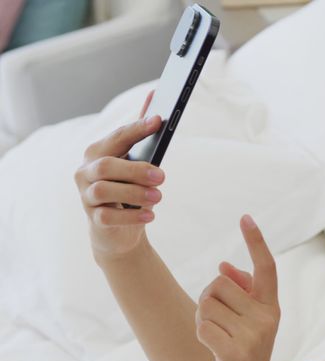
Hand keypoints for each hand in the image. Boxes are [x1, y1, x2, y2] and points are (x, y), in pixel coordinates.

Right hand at [74, 89, 164, 260]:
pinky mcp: (93, 218)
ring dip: (135, 193)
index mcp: (98, 151)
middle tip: (163, 177)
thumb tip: (154, 94)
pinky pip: (108, 216)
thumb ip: (140, 130)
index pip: (117, 136)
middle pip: (107, 165)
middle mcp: (86, 171)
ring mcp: (86, 195)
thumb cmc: (128, 186)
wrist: (116, 228)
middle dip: (136, 170)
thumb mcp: (136, 159)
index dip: (137, 128)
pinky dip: (131, 216)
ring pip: (105, 190)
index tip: (158, 121)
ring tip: (159, 197)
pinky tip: (150, 215)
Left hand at [198, 215, 281, 360]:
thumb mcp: (247, 322)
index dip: (255, 241)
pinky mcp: (234, 352)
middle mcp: (267, 318)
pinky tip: (213, 349)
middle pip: (219, 284)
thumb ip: (241, 293)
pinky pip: (202, 326)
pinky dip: (200, 335)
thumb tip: (224, 266)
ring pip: (206, 304)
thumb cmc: (241, 353)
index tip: (245, 217)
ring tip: (217, 338)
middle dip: (209, 300)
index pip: (266, 267)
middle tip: (219, 324)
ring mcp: (253, 336)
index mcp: (271, 307)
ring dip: (202, 320)